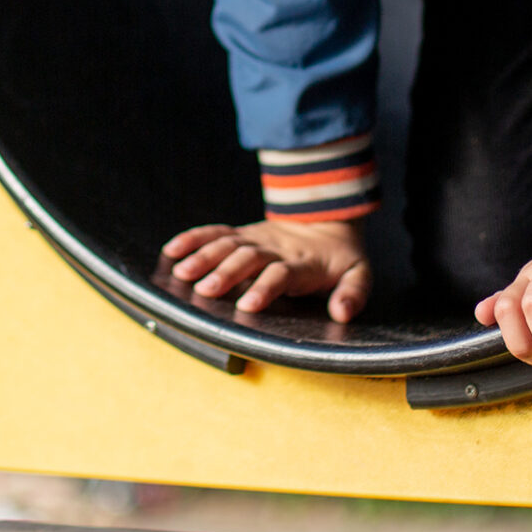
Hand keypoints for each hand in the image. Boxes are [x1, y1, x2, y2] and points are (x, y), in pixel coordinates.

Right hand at [162, 219, 372, 321]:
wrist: (326, 218)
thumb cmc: (340, 257)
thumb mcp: (360, 273)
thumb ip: (354, 293)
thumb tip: (342, 313)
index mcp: (302, 263)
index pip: (281, 274)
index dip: (265, 288)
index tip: (247, 305)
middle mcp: (274, 248)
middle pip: (247, 257)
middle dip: (226, 273)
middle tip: (204, 290)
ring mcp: (256, 238)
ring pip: (227, 244)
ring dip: (203, 256)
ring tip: (181, 274)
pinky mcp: (242, 234)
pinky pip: (216, 233)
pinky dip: (193, 239)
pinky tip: (172, 250)